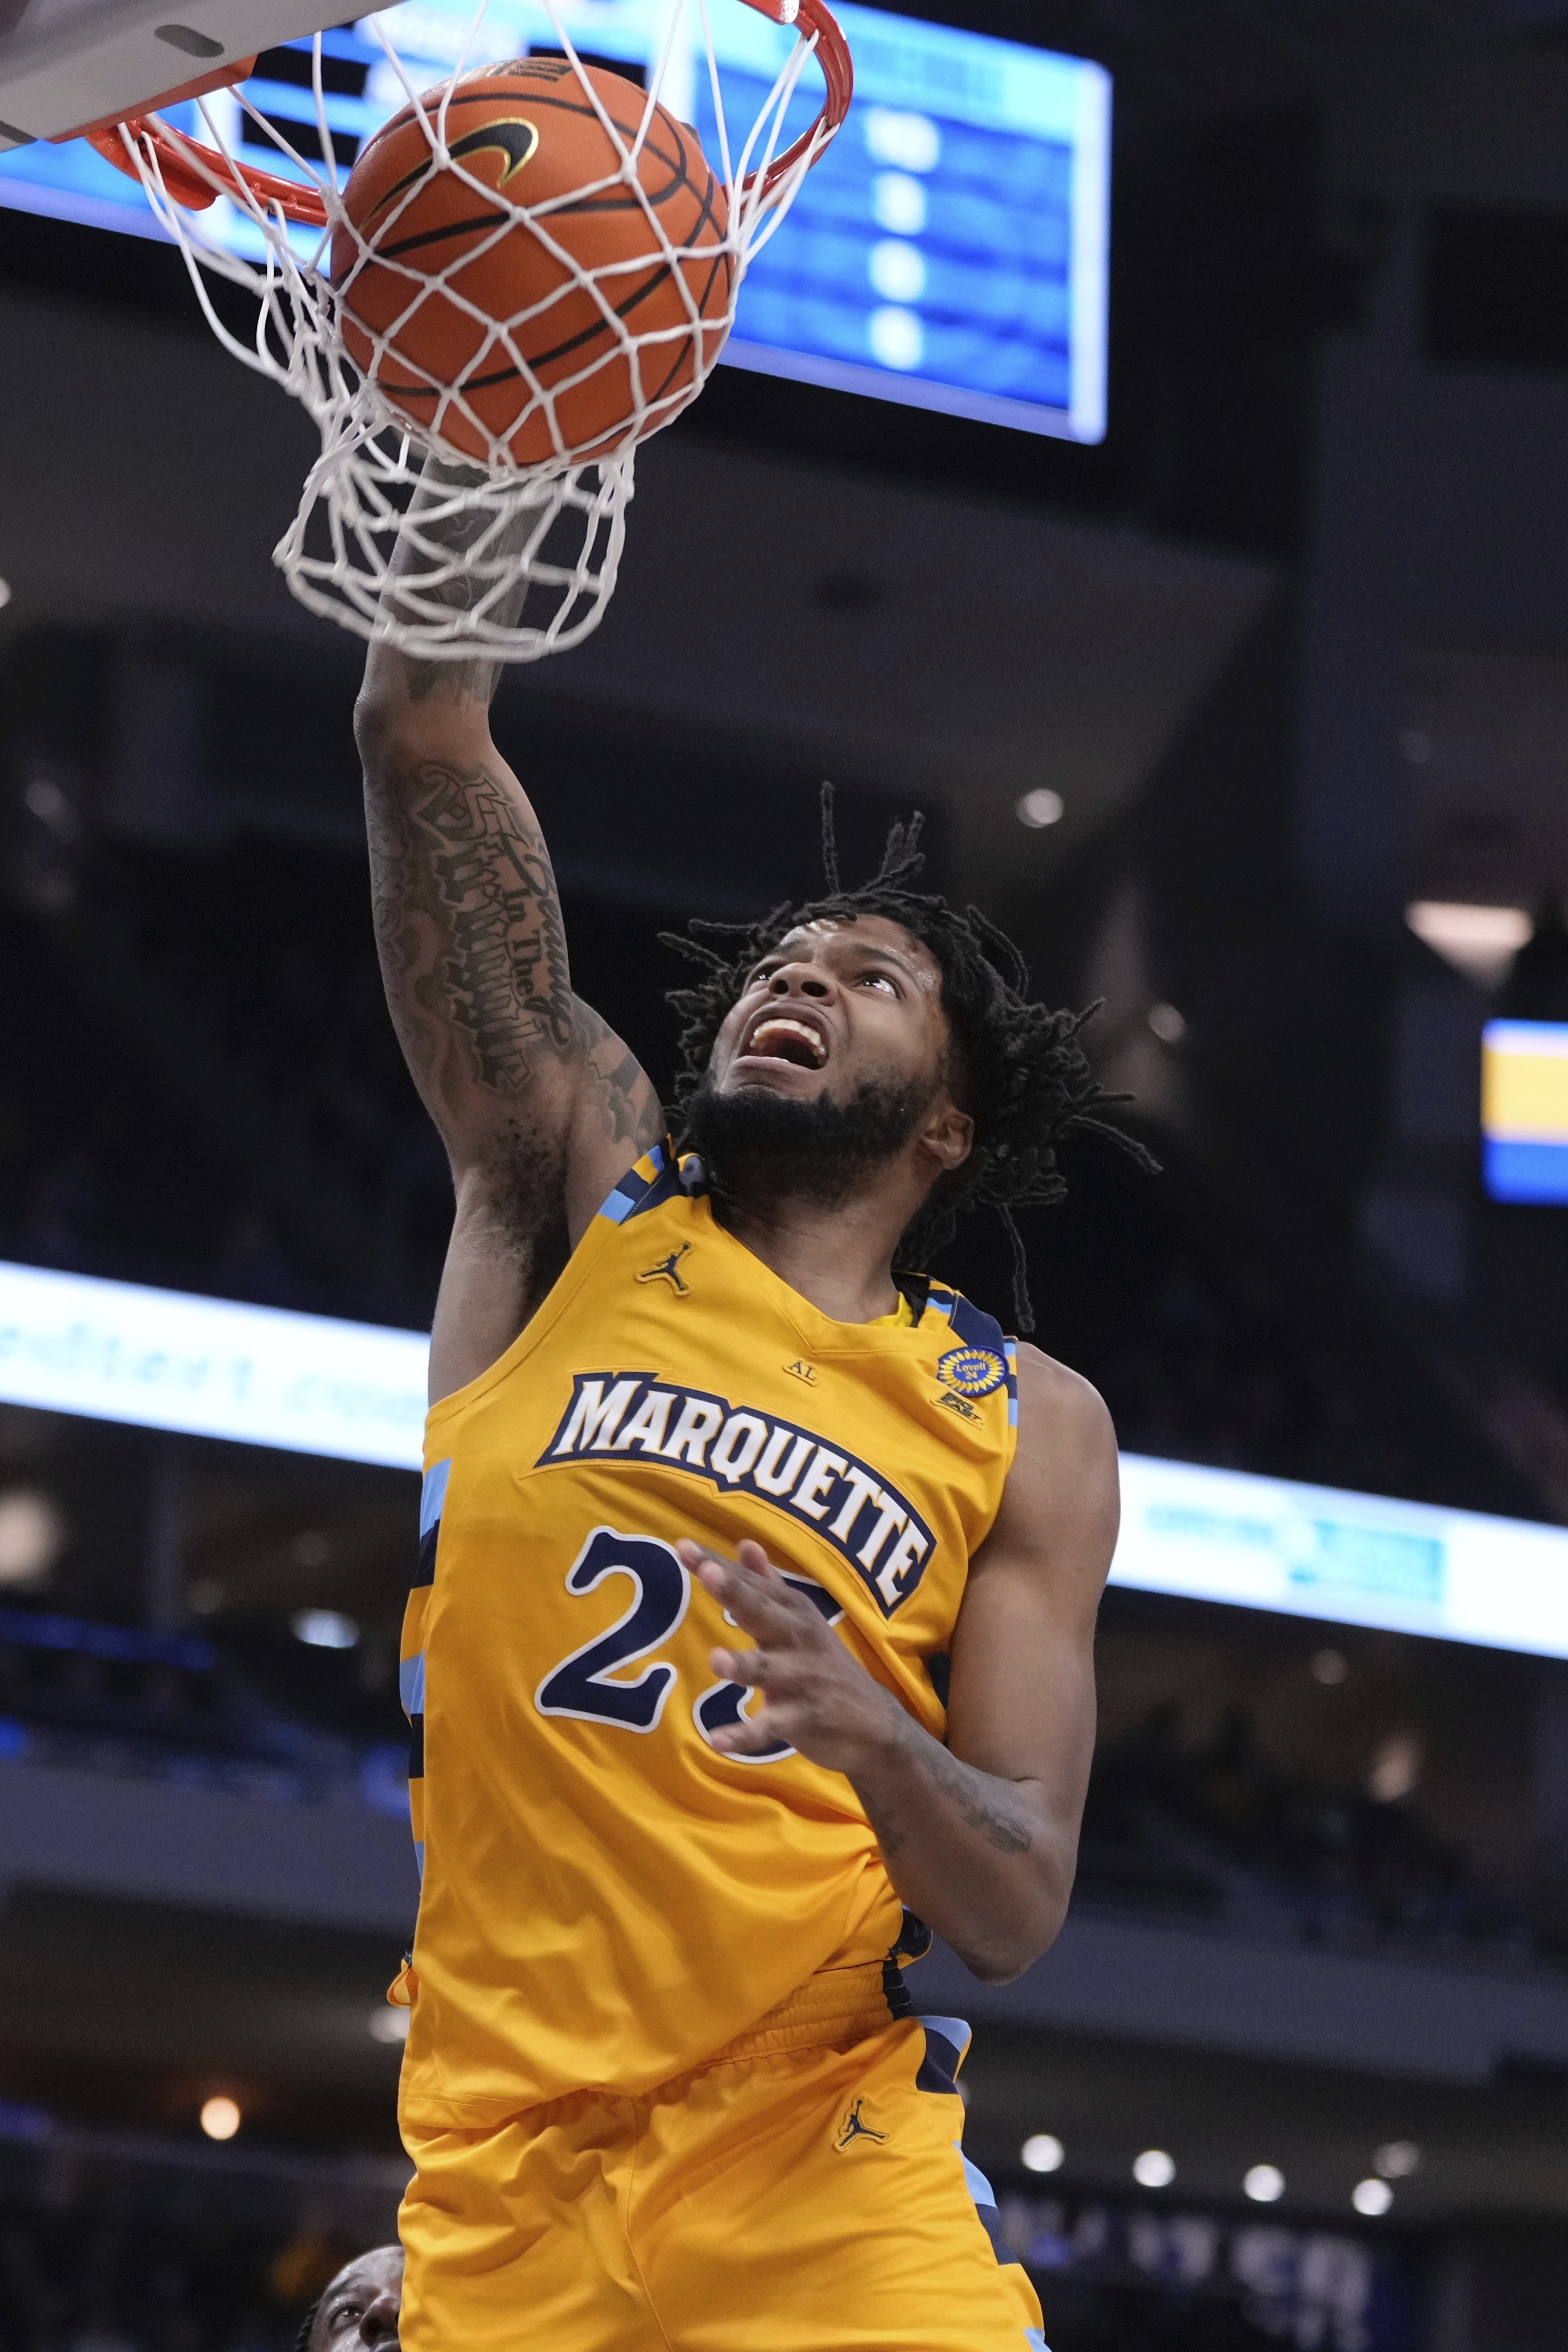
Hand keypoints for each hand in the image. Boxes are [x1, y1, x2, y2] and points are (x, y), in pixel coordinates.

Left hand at [675, 1537, 903, 1772]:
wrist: (875, 1726)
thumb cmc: (823, 1665)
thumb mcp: (801, 1620)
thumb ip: (769, 1584)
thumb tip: (745, 1542)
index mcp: (794, 1613)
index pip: (752, 1584)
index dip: (718, 1565)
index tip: (684, 1547)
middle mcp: (799, 1640)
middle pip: (763, 1613)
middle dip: (737, 1594)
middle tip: (708, 1574)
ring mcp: (803, 1681)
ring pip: (768, 1671)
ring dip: (743, 1664)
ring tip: (717, 1660)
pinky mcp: (803, 1721)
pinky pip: (770, 1729)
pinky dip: (745, 1735)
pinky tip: (717, 1740)